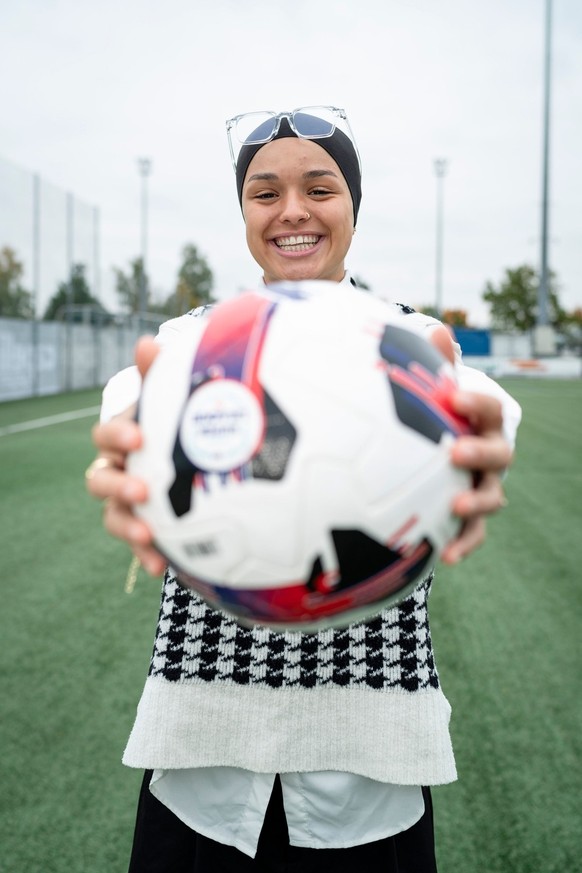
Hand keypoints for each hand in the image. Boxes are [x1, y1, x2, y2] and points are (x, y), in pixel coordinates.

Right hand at [86, 337, 164, 574]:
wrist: (188, 457)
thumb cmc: (176, 423)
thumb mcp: (171, 399)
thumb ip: (159, 373)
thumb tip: (147, 342)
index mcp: (122, 438)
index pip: (106, 435)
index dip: (117, 435)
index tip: (140, 437)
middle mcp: (116, 470)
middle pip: (99, 479)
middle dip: (116, 484)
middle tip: (142, 488)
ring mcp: (125, 501)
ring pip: (112, 515)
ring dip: (126, 526)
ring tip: (148, 535)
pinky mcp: (141, 526)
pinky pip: (137, 543)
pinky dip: (144, 555)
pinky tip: (159, 567)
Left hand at [426, 324, 512, 563]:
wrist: (449, 449)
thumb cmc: (440, 415)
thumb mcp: (438, 390)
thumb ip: (438, 365)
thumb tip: (437, 329)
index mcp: (484, 423)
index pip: (489, 410)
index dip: (476, 404)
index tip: (453, 395)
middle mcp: (491, 455)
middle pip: (499, 454)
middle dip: (480, 452)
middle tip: (454, 451)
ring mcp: (485, 486)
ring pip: (492, 497)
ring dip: (476, 501)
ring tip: (453, 504)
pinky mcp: (471, 516)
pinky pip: (473, 533)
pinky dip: (464, 545)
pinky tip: (445, 559)